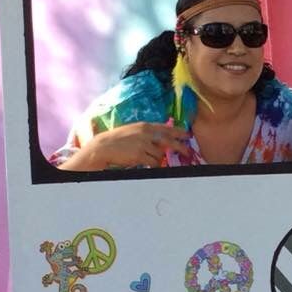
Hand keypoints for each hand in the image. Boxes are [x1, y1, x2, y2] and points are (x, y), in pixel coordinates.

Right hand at [58, 122, 190, 169]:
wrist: (104, 147)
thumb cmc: (117, 140)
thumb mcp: (133, 131)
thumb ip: (147, 134)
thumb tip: (161, 141)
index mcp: (144, 126)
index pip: (166, 128)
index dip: (178, 132)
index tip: (186, 135)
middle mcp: (146, 133)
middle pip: (169, 141)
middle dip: (180, 147)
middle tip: (187, 152)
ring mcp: (144, 144)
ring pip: (160, 155)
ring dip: (157, 159)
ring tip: (147, 159)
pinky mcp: (140, 154)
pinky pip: (154, 163)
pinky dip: (153, 165)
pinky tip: (147, 165)